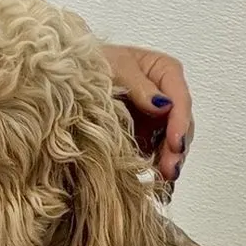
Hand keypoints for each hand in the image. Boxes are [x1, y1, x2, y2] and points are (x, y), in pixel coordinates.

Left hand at [102, 44, 193, 182]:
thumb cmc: (90, 64)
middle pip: (179, 125)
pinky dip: (154, 166)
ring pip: (169, 143)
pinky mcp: (139, 137)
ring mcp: (152, 119)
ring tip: (163, 178)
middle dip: (176, 148)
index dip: (180, 123)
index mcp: (164, 72)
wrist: (65, 77)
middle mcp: (163, 97)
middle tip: (169, 170)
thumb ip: (139, 86)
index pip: (180, 100)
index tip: (175, 143)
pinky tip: (154, 181)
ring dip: (168, 161)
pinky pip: (151, 153)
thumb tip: (163, 106)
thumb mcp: (114, 67)